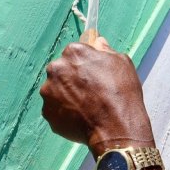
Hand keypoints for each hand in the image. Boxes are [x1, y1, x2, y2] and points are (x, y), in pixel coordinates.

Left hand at [40, 36, 153, 151]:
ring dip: (66, 95)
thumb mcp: (121, 63)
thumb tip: (98, 42)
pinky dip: (64, 112)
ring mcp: (49, 92)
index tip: (92, 73)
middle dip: (71, 79)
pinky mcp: (47, 112)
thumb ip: (105, 50)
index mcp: (73, 52)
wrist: (116, 128)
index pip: (74, 53)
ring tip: (86, 107)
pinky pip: (55, 109)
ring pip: (56, 90)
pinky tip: (80, 117)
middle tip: (89, 92)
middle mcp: (56, 68)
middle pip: (61, 70)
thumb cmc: (121, 94)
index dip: (84, 64)